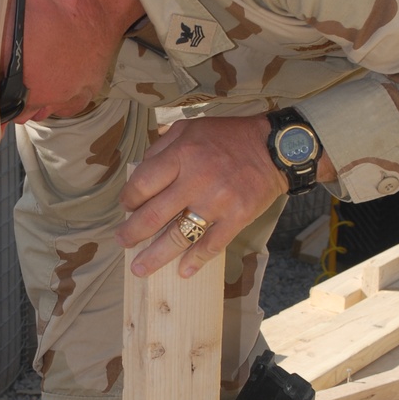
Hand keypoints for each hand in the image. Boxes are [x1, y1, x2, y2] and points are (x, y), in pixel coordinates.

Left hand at [116, 115, 288, 277]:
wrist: (276, 148)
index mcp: (181, 155)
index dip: (129, 200)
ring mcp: (217, 202)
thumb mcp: (190, 128)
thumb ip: (162, 147)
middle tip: (122, 242)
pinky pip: (211, 245)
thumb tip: (139, 173)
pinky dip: (195, 260)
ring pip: (178, 236)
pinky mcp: (237, 217)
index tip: (127, 207)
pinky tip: (183, 271)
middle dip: (132, 233)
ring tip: (140, 269)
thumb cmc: (229, 137)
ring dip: (156, 256)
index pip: (142, 184)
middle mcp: (196, 180)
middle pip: (154, 215)